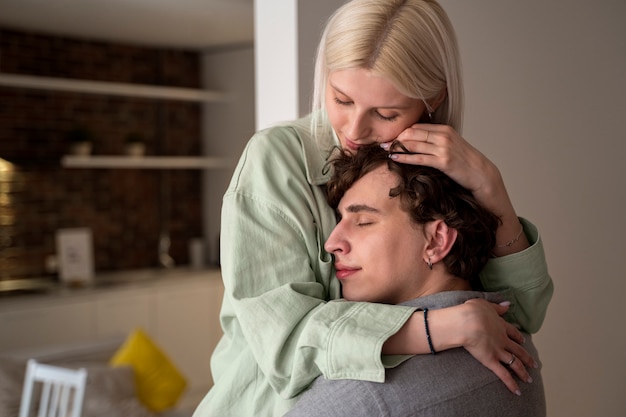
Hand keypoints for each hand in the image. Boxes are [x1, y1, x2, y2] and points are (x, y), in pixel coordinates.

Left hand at [382, 124, 501, 213]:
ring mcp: (444, 148)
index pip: (417, 127)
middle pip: (413, 133)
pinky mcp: (444, 161)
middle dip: (396, 137)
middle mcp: (443, 136)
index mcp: (444, 129)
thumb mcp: (450, 145)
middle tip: (382, 142)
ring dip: (397, 146)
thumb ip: (435, 140)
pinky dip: (405, 157)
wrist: (480, 173)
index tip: (389, 136)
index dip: (401, 131)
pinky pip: (419, 158)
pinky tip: (394, 157)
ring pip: (414, 144)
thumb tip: (415, 140)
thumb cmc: (464, 161)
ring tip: (385, 149)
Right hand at [453, 298, 536, 394]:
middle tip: (534, 364)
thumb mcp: (485, 304)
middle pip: (518, 350)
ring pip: (515, 364)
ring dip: (523, 372)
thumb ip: (497, 306)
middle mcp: (503, 340)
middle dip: (527, 358)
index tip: (523, 341)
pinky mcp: (491, 361)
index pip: (513, 333)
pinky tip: (517, 391)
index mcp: (500, 326)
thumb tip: (508, 304)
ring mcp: (498, 351)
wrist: (467, 322)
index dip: (519, 338)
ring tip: (529, 379)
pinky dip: (511, 384)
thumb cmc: (472, 311)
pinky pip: (504, 375)